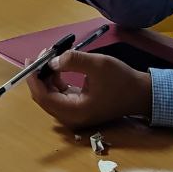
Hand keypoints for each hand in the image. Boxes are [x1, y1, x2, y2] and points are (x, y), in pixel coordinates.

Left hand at [26, 51, 151, 130]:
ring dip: (47, 76)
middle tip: (42, 55)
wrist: (141, 94)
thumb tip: (52, 61)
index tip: (31, 60)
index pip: (43, 97)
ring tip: (51, 56)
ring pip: (50, 95)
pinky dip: (56, 80)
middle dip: (39, 76)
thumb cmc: (122, 80)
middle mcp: (71, 116)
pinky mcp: (79, 107)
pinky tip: (59, 66)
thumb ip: (73, 61)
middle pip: (44, 97)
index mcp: (75, 111)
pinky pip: (59, 94)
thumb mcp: (98, 65)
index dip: (34, 79)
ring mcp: (75, 113)